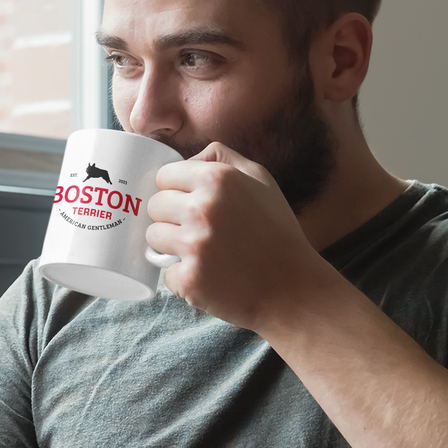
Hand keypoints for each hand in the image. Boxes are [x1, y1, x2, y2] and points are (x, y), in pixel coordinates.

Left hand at [146, 142, 323, 328]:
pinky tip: (208, 276)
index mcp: (217, 179)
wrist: (294, 289)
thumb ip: (222, 158)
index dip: (175, 190)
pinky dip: (182, 277)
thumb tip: (186, 160)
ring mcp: (194, 246)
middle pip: (154, 206)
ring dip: (171, 246)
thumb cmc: (277, 233)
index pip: (163, 176)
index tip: (189, 204)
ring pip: (153, 238)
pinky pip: (165, 272)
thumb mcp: (261, 180)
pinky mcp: (189, 279)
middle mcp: (202, 209)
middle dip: (171, 218)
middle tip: (198, 231)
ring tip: (203, 253)